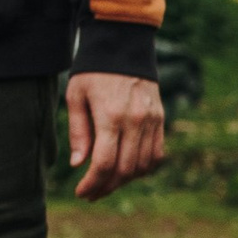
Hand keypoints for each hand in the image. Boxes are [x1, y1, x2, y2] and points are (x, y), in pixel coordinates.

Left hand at [68, 71, 164, 199]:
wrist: (124, 44)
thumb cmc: (93, 71)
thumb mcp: (76, 96)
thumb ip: (78, 132)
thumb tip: (79, 164)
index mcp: (111, 115)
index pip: (105, 163)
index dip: (93, 184)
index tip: (81, 193)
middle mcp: (135, 120)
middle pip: (125, 170)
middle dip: (106, 187)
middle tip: (91, 193)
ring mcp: (152, 120)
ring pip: (143, 166)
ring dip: (125, 181)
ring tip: (107, 183)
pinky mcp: (160, 118)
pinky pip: (157, 154)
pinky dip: (143, 168)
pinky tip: (127, 170)